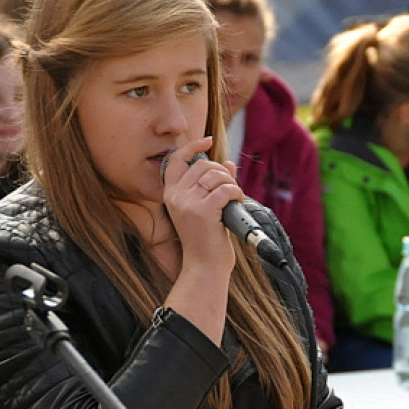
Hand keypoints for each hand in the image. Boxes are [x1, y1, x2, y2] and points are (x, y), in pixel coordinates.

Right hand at [161, 136, 243, 270]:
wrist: (205, 268)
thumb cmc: (207, 241)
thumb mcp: (207, 209)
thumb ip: (214, 185)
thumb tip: (228, 163)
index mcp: (171, 195)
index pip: (175, 160)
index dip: (192, 147)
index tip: (207, 140)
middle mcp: (175, 196)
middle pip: (203, 165)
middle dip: (222, 173)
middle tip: (230, 190)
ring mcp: (187, 203)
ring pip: (215, 175)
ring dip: (231, 184)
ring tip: (234, 199)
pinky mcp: (203, 211)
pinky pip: (226, 189)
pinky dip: (236, 193)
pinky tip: (237, 203)